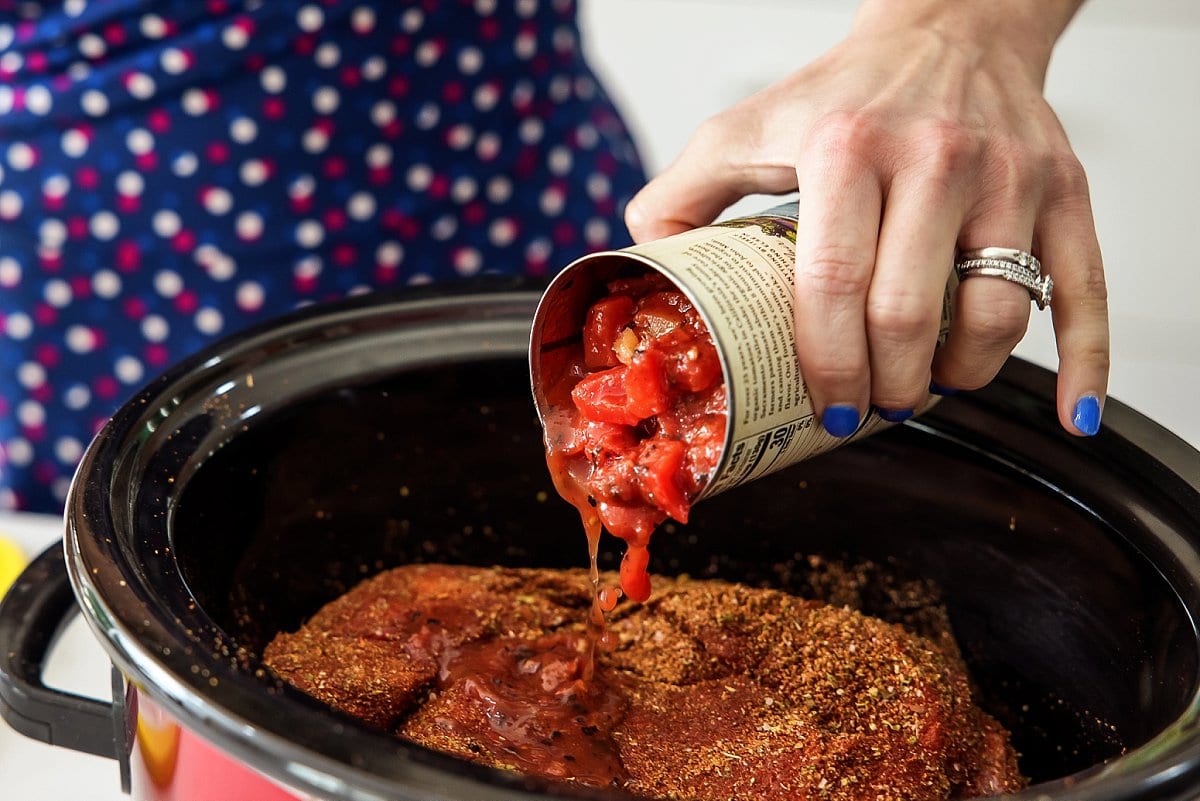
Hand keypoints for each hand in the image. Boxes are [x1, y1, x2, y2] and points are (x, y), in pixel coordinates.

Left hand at [625, 0, 1107, 436]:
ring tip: (928, 385)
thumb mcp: (746, 127)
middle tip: (871, 406)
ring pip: (997, 315)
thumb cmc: (843, 95)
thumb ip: (682, 192)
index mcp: (846, 150)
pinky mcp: (1063, 191)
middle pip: (912, 313)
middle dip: (886, 385)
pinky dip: (1085, 365)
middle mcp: (935, 159)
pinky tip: (1072, 417)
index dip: (826, 364)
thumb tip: (638, 262)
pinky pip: (1086, 290)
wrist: (948, 30)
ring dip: (959, 377)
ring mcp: (1009, 178)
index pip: (833, 284)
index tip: (824, 405)